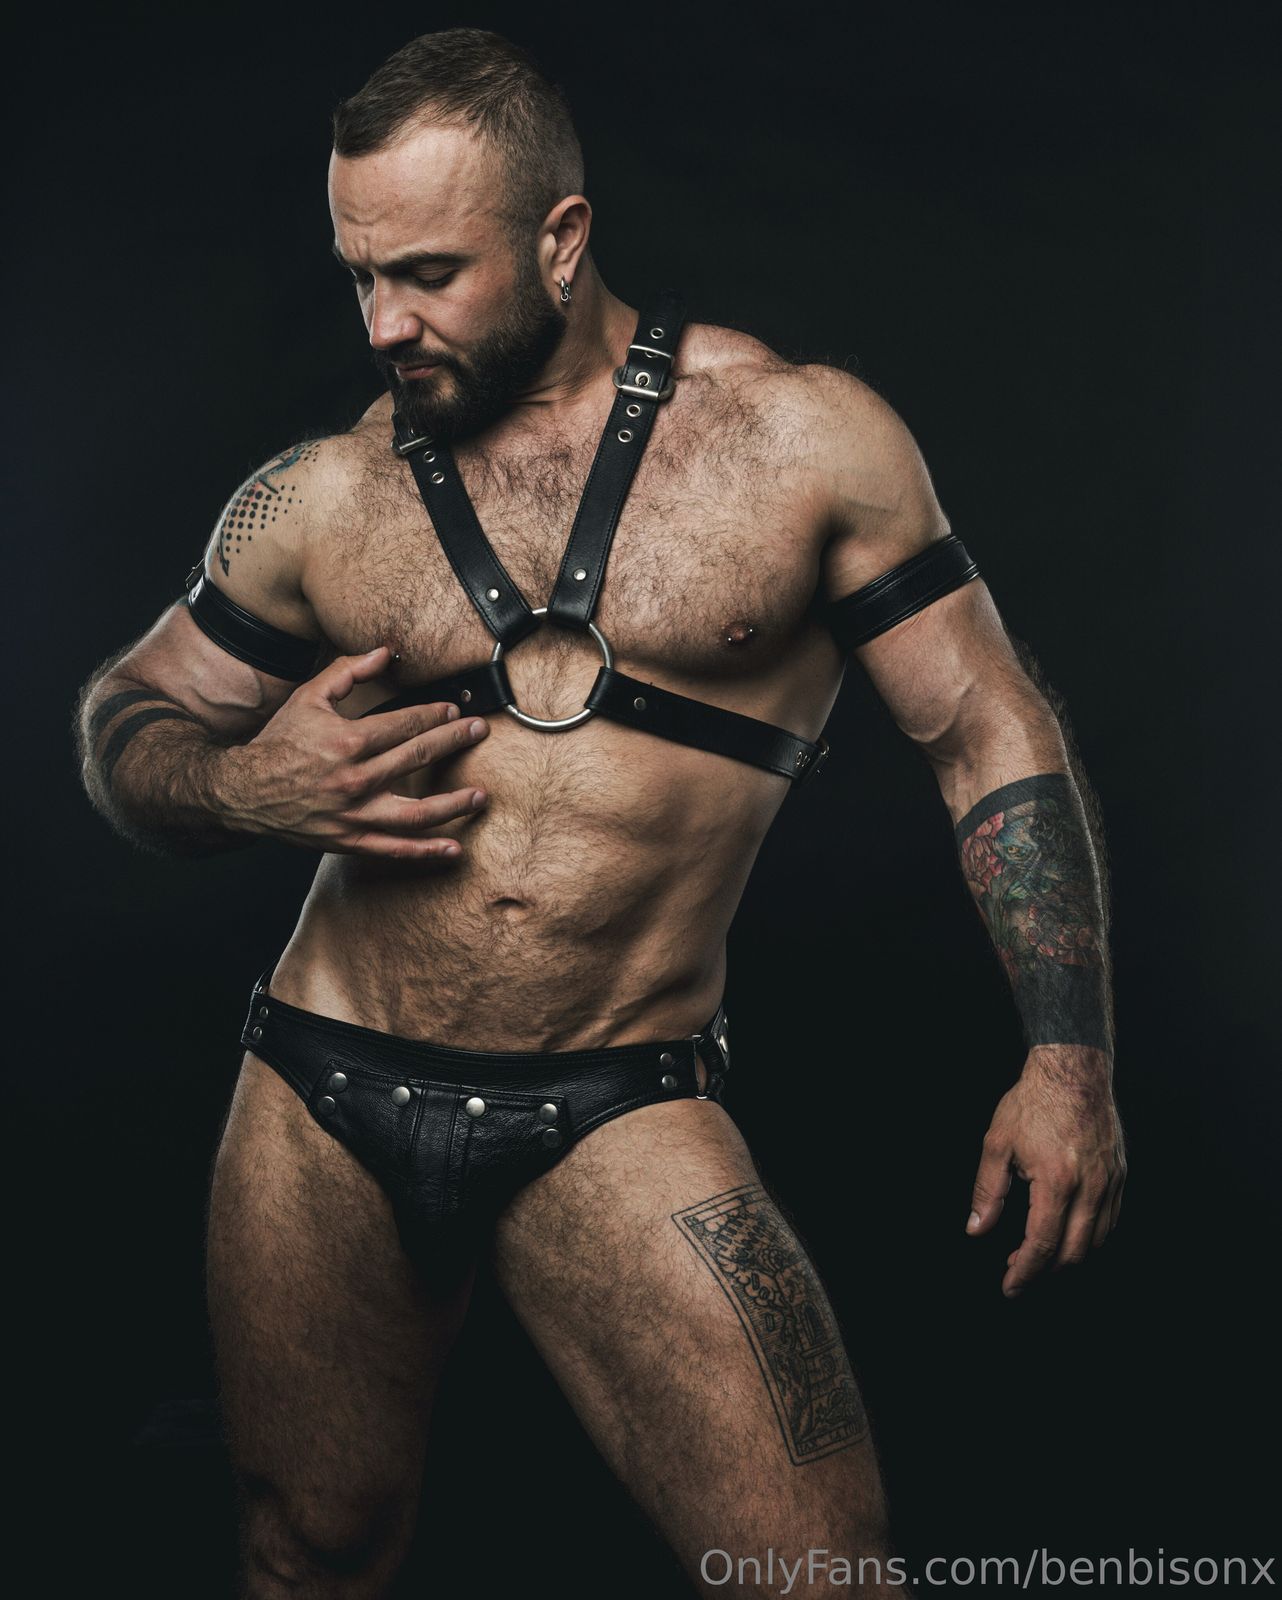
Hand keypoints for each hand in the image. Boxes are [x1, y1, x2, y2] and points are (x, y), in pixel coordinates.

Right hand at [216, 646, 489, 858]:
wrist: (243, 791)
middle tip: (479, 731)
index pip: (404, 725)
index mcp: (347, 742)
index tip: (453, 712)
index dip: (433, 716)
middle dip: (453, 742)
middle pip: (418, 758)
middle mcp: (355, 779)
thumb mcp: (309, 698)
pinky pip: (395, 850)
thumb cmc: (280, 742)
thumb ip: (348, 671)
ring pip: (417, 813)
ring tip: (481, 795)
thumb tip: (385, 651)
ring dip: (454, 804)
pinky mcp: (350, 841)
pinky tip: (454, 849)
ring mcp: (355, 814)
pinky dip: (426, 851)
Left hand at [965, 1045, 1126, 1296]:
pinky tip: (1067, 1234)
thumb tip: (977, 1228)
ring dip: (1068, 1259)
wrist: (1073, 1070)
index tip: (1009, 1287)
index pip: (1041, 1245)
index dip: (1024, 1273)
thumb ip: (987, 1191)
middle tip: (1019, 1274)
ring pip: (1096, 1242)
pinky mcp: (1120, 1175)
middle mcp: (1089, 1188)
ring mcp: (1110, 1183)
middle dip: (1045, 1273)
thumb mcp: (997, 1144)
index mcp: (1056, 1182)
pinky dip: (1090, 1239)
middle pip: (1073, 1253)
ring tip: (1039, 1256)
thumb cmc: (1032, 1103)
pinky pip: (1110, 1222)